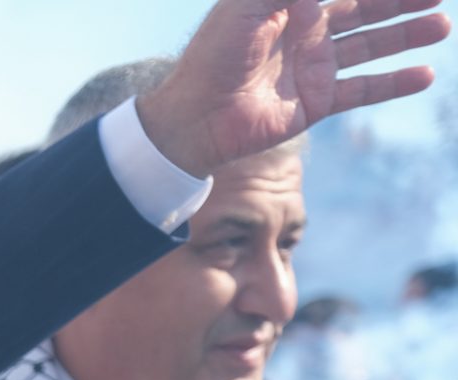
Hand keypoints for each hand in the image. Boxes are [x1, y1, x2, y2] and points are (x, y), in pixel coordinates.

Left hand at [139, 0, 449, 177]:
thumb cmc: (214, 55)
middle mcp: (304, 33)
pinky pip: (362, 90)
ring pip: (370, 46)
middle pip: (364, 9)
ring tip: (441, 25)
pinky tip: (424, 75)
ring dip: (405, 35)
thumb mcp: (250, 3)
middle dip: (401, 0)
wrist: (195, 118)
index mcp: (288, 5)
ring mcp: (312, 69)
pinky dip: (393, 83)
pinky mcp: (315, 103)